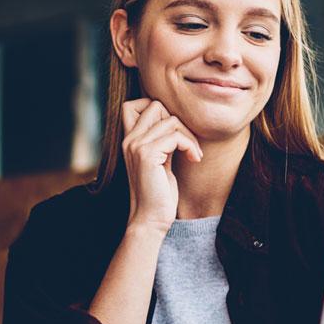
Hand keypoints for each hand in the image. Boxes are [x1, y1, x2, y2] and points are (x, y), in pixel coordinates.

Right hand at [120, 99, 202, 232]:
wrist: (150, 220)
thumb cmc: (159, 193)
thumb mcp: (160, 161)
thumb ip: (161, 141)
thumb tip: (176, 120)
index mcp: (129, 140)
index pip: (134, 104)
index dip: (158, 109)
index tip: (173, 132)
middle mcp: (129, 140)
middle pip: (155, 105)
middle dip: (179, 121)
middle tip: (188, 143)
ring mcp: (136, 146)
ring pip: (170, 119)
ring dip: (189, 135)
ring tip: (193, 153)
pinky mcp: (147, 155)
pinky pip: (176, 136)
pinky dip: (190, 145)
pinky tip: (194, 159)